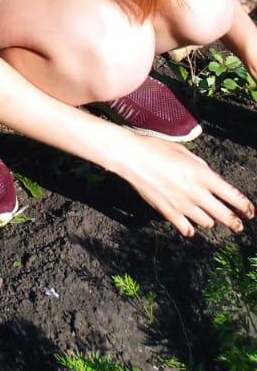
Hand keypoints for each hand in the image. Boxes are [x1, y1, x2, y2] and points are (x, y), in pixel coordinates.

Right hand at [114, 132, 252, 236]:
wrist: (131, 157)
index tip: (251, 212)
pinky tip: (190, 227)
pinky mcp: (169, 213)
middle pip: (224, 215)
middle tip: (239, 225)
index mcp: (203, 175)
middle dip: (235, 222)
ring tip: (207, 217)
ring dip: (209, 220)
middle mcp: (197, 193)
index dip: (245, 206)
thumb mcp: (183, 151)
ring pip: (207, 223)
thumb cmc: (155, 147)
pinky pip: (187, 229)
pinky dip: (190, 229)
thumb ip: (200, 167)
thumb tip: (210, 178)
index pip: (232, 196)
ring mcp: (183, 205)